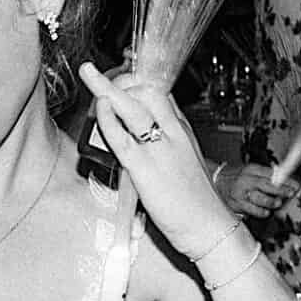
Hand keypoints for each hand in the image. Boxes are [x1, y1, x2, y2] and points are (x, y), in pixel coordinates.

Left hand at [78, 65, 229, 252]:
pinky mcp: (145, 169)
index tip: (121, 79)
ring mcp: (159, 149)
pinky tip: (98, 111)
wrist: (210, 227)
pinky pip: (121, 137)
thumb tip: (139, 138)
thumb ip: (164, 146)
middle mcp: (173, 134)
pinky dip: (107, 120)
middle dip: (123, 80)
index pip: (160, 93)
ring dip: (108, 88)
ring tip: (90, 74)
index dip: (137, 81)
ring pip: (134, 106)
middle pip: (149, 91)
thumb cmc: (196, 201)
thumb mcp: (185, 162)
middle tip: (102, 81)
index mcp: (182, 131)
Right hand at [216, 161, 293, 219]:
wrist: (216, 182)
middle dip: (280, 190)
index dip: (285, 180)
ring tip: (278, 203)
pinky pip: (251, 210)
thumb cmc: (237, 176)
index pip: (272, 174)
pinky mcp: (236, 204)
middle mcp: (246, 180)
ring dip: (270, 201)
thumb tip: (286, 180)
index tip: (296, 185)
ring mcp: (240, 193)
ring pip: (258, 199)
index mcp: (251, 169)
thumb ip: (266, 175)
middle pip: (266, 185)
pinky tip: (266, 212)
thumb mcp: (251, 170)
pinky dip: (260, 212)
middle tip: (290, 193)